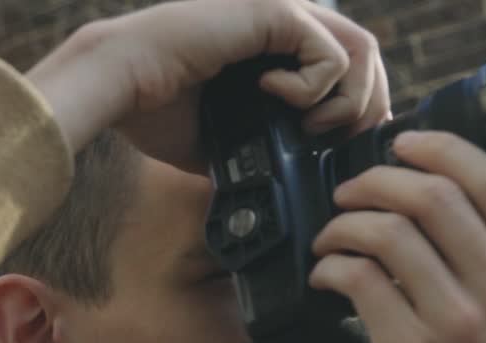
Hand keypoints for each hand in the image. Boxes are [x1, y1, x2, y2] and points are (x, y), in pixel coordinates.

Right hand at [27, 0, 390, 171]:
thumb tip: (294, 183)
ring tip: (311, 127)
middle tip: (339, 147)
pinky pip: (329, 55)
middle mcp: (286, 23)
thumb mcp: (226, 140)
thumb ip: (265, 146)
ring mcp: (283, 13)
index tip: (343, 151)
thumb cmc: (155, 110)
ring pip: (361, 51)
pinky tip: (271, 96)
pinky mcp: (273, 13)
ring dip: (347, 101)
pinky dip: (312, 89)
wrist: (117, 84)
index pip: (348, 69)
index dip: (358, 110)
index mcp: (277, 48)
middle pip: (368, 58)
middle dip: (366, 110)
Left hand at [309, 130, 485, 342]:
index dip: (441, 148)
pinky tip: (325, 275)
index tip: (404, 143)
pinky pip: (360, 279)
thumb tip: (442, 210)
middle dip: (378, 178)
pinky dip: (333, 265)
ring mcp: (460, 322)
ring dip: (346, 222)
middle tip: (351, 189)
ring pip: (390, 231)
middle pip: (435, 193)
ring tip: (331, 236)